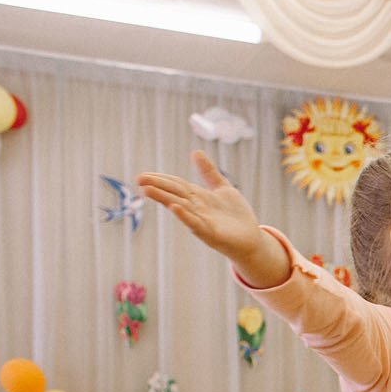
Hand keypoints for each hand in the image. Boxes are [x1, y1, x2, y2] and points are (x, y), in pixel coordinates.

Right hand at [138, 153, 285, 284]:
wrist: (252, 239)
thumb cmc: (235, 215)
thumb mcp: (222, 188)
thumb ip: (209, 172)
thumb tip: (196, 152)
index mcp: (197, 196)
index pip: (175, 184)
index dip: (160, 179)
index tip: (141, 175)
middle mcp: (196, 208)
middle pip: (174, 193)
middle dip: (157, 186)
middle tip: (138, 180)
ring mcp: (202, 221)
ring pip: (180, 207)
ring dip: (165, 198)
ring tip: (148, 190)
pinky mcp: (212, 233)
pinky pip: (196, 224)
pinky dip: (185, 216)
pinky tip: (175, 208)